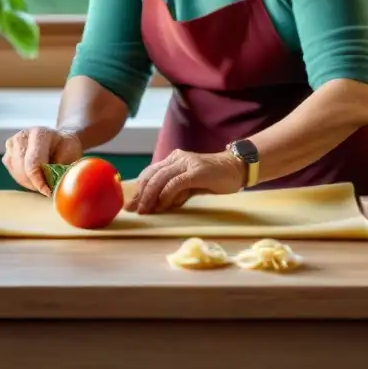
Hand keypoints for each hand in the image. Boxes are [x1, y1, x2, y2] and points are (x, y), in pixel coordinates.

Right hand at [2, 127, 82, 194]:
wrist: (58, 140)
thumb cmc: (66, 147)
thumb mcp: (71, 155)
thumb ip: (60, 168)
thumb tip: (53, 185)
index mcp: (39, 134)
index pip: (33, 163)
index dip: (39, 181)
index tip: (48, 192)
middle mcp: (22, 136)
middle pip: (22, 169)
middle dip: (35, 183)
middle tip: (47, 188)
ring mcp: (12, 144)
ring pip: (16, 172)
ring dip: (29, 183)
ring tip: (42, 182)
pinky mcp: (8, 153)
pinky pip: (13, 173)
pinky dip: (23, 180)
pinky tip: (34, 178)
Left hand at [125, 149, 245, 213]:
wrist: (236, 168)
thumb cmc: (213, 178)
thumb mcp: (189, 184)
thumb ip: (174, 191)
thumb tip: (158, 205)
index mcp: (173, 159)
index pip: (150, 173)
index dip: (139, 189)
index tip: (131, 204)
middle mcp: (177, 158)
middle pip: (152, 175)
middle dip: (141, 194)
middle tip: (134, 210)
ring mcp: (187, 163)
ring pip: (161, 178)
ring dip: (150, 196)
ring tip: (146, 210)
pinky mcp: (196, 171)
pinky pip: (176, 183)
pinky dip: (167, 195)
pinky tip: (163, 205)